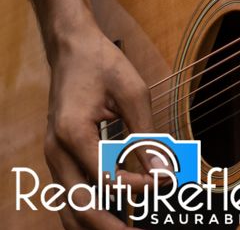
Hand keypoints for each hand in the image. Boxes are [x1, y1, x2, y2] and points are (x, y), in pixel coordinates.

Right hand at [44, 20, 153, 229]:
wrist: (71, 48)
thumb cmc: (102, 64)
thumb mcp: (132, 91)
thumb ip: (145, 134)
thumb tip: (163, 169)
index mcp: (72, 133)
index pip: (106, 177)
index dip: (138, 187)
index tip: (165, 183)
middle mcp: (56, 152)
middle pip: (80, 206)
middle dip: (111, 225)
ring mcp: (53, 158)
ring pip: (69, 208)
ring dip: (97, 224)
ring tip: (127, 229)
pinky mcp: (58, 159)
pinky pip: (69, 196)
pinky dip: (87, 212)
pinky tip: (113, 216)